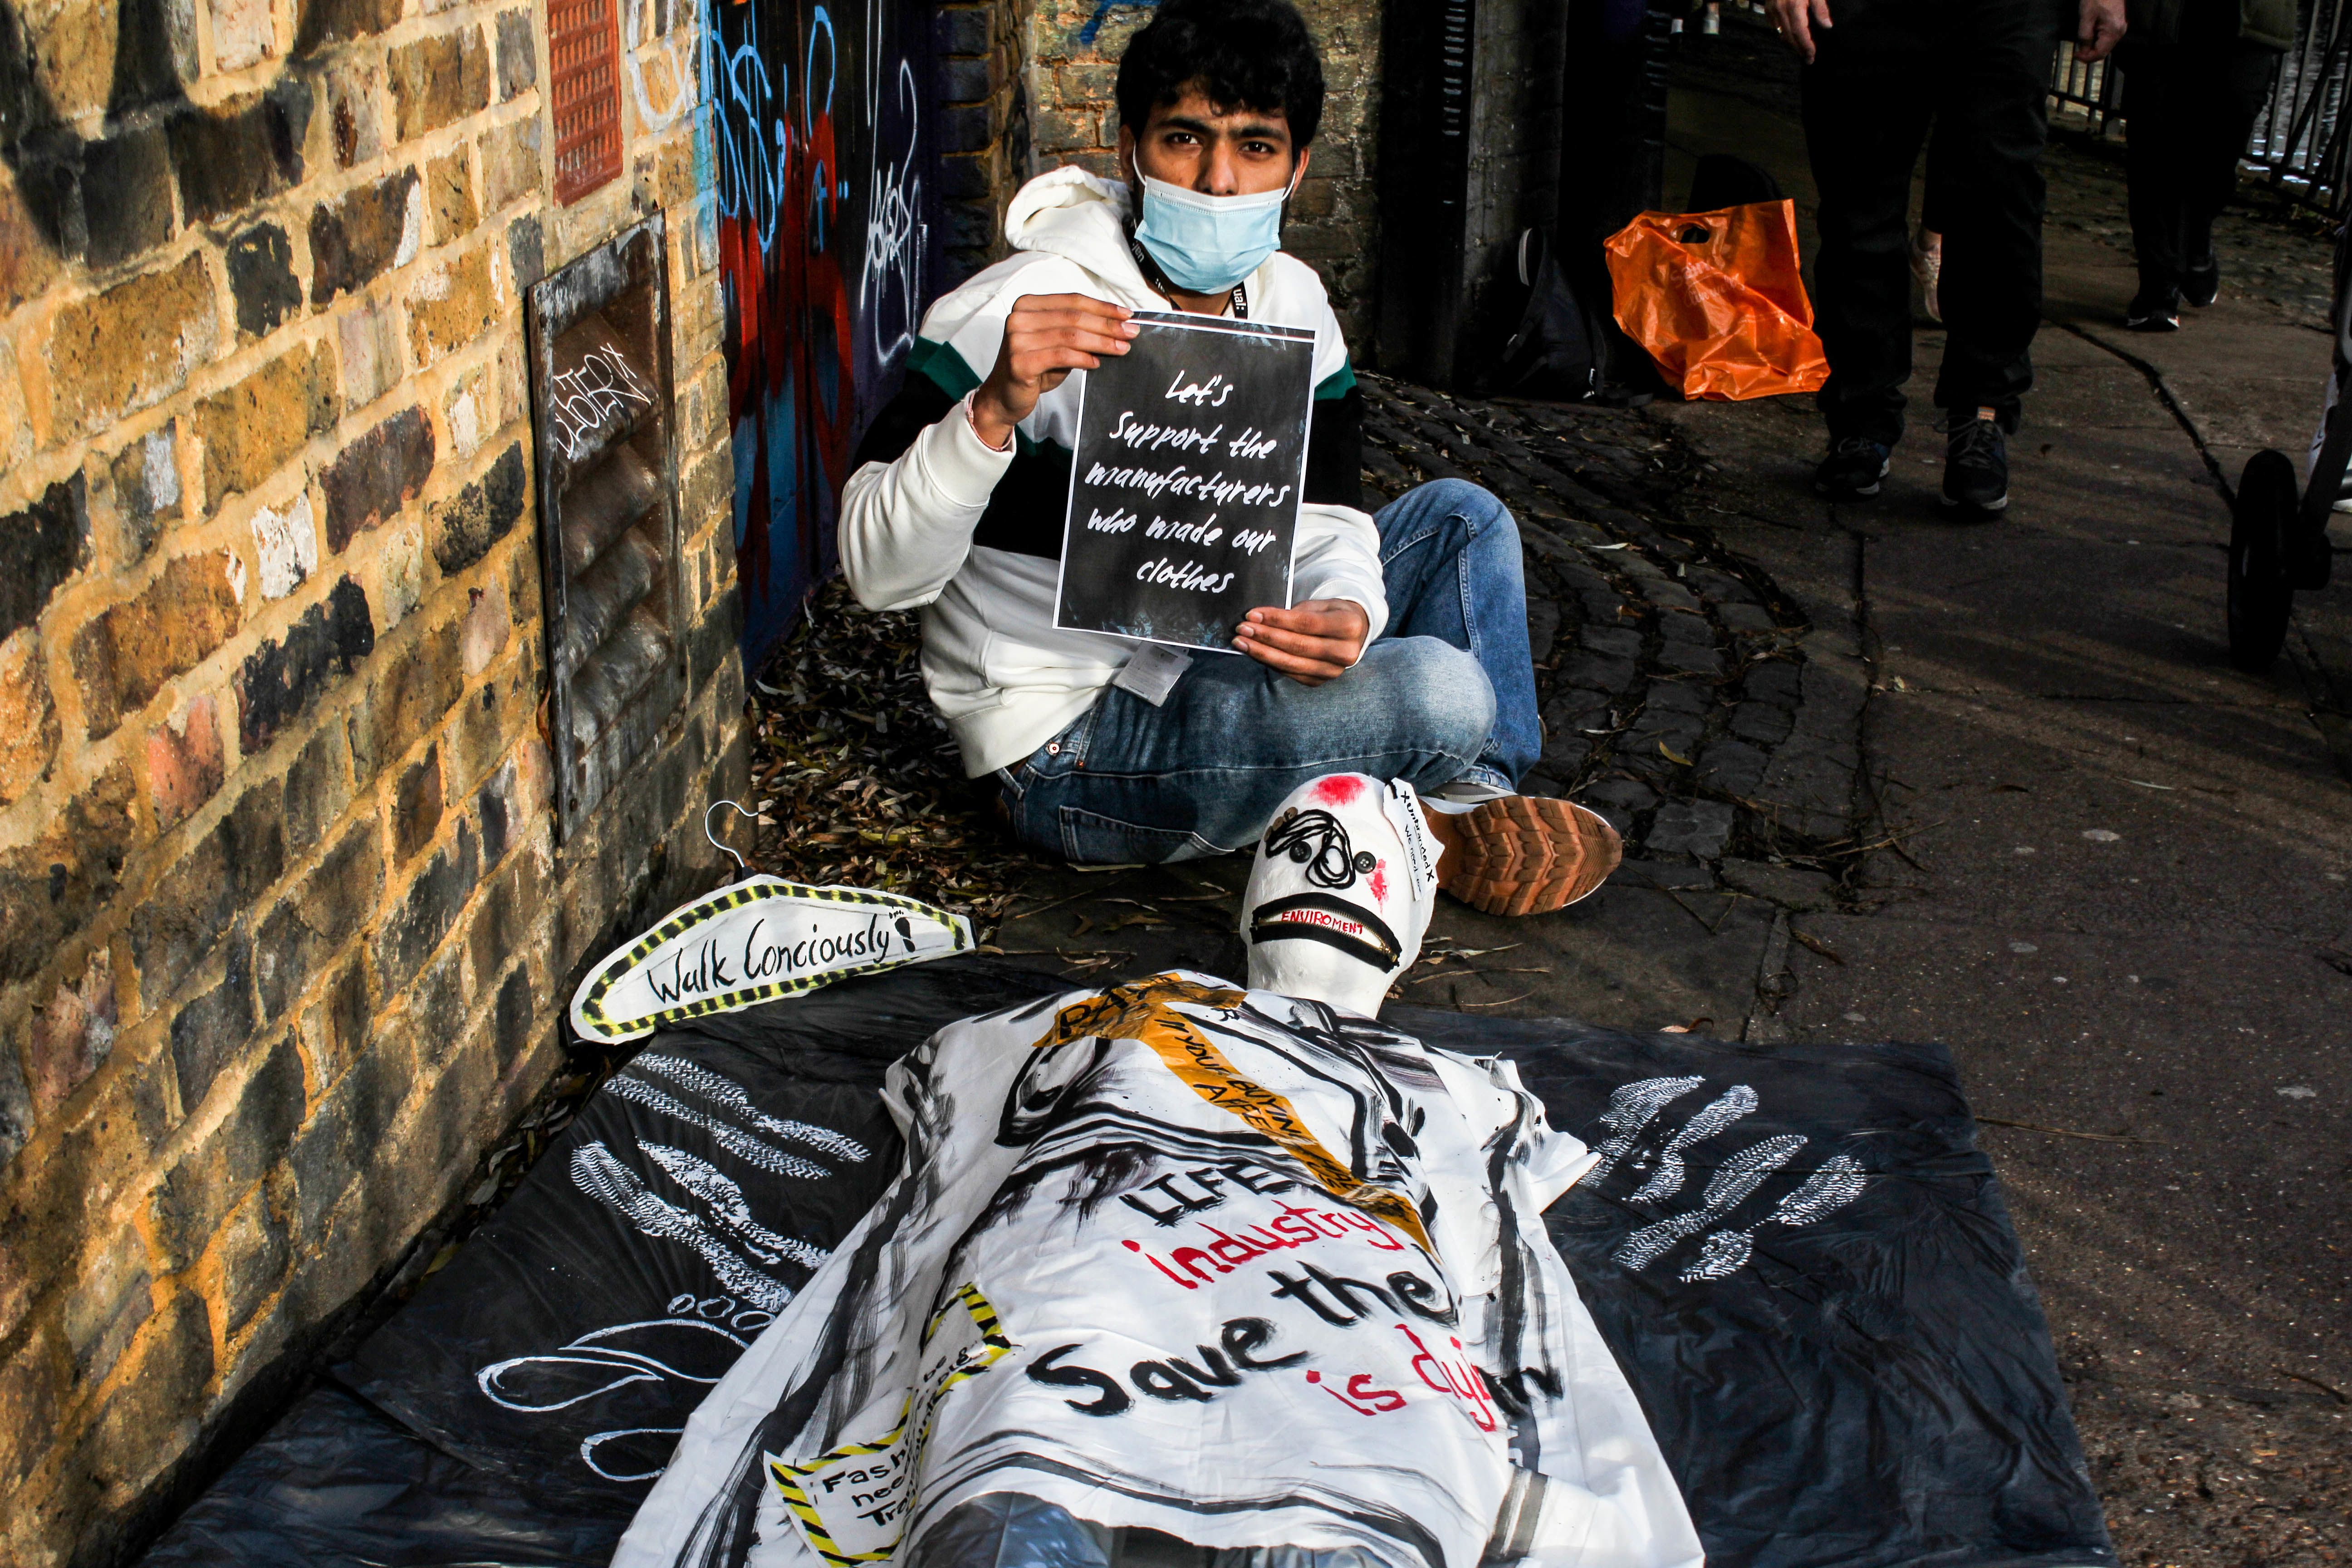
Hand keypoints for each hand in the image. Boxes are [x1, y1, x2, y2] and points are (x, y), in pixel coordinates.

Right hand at [970, 293, 1136, 447]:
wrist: (1003, 396)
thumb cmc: (1035, 367)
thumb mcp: (1055, 343)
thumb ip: (1077, 330)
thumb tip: (1117, 327)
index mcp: (1028, 305)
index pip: (1072, 300)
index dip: (1102, 306)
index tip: (1127, 315)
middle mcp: (1019, 317)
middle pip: (1073, 317)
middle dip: (1107, 325)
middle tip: (1131, 333)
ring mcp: (1017, 339)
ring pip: (1070, 335)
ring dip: (1101, 342)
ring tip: (1122, 349)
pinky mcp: (1020, 362)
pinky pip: (1061, 356)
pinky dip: (1083, 358)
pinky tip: (1097, 363)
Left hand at [1234, 600, 1369, 685]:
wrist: (1353, 635)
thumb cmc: (1333, 614)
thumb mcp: (1321, 604)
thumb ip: (1297, 611)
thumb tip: (1261, 618)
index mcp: (1349, 626)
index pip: (1306, 624)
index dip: (1277, 620)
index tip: (1252, 614)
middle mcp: (1345, 653)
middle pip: (1298, 645)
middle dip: (1266, 637)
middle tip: (1242, 629)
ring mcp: (1333, 671)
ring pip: (1291, 663)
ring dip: (1262, 653)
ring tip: (1241, 642)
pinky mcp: (1319, 682)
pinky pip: (1290, 673)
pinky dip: (1270, 663)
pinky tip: (1254, 653)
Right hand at [1766, 0, 1832, 62]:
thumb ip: (1820, 8)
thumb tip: (1827, 26)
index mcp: (1794, 6)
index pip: (1799, 32)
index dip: (1806, 45)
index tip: (1812, 55)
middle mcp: (1781, 10)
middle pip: (1789, 36)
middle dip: (1799, 49)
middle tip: (1808, 59)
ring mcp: (1772, 10)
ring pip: (1781, 33)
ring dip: (1792, 44)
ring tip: (1801, 50)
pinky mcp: (1768, 9)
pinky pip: (1775, 27)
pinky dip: (1783, 34)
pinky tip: (1791, 37)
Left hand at [2076, 0, 2124, 60]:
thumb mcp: (2086, 17)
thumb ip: (2084, 36)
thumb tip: (2083, 50)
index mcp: (2113, 31)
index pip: (2100, 54)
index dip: (2086, 58)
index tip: (2075, 55)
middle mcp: (2119, 32)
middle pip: (2103, 51)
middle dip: (2089, 54)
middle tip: (2077, 52)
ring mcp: (2119, 28)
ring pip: (2105, 46)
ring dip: (2092, 47)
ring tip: (2081, 44)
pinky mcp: (2117, 24)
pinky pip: (2106, 38)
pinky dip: (2096, 40)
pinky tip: (2089, 36)